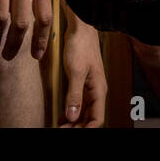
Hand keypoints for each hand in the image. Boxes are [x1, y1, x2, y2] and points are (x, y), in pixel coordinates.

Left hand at [59, 11, 106, 126]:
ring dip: (74, 121)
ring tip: (61, 126)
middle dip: (78, 127)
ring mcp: (90, 87)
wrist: (80, 28)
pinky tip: (62, 116)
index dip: (86, 129)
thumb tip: (72, 116)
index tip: (69, 132)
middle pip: (90, 118)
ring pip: (84, 111)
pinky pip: (79, 103)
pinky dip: (72, 112)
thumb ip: (74, 95)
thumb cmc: (81, 46)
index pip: (97, 119)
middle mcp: (96, 91)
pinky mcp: (82, 82)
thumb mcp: (75, 72)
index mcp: (99, 90)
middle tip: (61, 130)